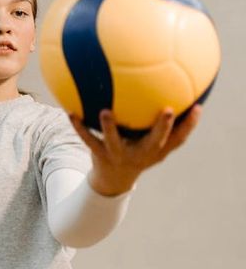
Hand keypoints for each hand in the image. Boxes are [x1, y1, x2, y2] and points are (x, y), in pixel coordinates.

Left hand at [69, 105, 202, 195]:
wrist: (113, 180)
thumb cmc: (137, 151)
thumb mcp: (151, 142)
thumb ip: (162, 122)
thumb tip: (172, 89)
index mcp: (156, 150)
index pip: (178, 139)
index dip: (189, 125)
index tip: (197, 107)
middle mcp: (141, 154)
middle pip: (155, 141)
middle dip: (162, 127)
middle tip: (167, 110)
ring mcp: (119, 155)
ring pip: (115, 141)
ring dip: (110, 127)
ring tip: (105, 111)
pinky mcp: (99, 154)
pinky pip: (87, 139)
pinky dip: (79, 126)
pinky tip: (70, 112)